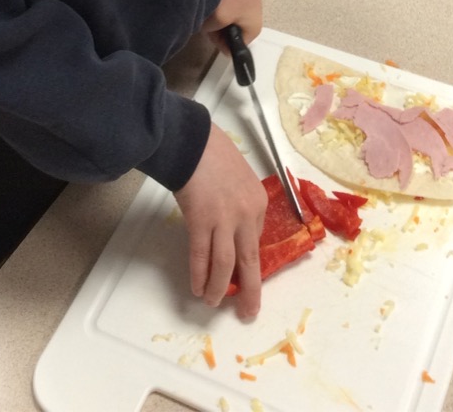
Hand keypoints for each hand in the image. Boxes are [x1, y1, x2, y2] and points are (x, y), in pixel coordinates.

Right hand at [174, 122, 266, 316]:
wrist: (193, 141)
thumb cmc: (213, 155)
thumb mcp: (240, 179)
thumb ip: (241, 205)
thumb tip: (232, 234)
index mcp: (259, 203)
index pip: (256, 241)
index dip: (246, 261)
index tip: (240, 274)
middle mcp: (247, 214)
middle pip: (250, 260)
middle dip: (250, 290)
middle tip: (248, 311)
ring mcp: (224, 219)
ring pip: (225, 264)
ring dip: (219, 287)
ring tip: (213, 302)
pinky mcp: (201, 221)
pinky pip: (202, 256)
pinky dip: (200, 275)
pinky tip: (198, 288)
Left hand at [202, 0, 262, 48]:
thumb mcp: (219, 18)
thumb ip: (211, 30)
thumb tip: (208, 25)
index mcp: (253, 30)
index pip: (233, 48)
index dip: (218, 42)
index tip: (209, 31)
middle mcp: (250, 19)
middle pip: (227, 33)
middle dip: (214, 26)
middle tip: (206, 15)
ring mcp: (244, 4)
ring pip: (223, 17)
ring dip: (213, 13)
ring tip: (207, 2)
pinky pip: (223, 4)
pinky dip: (215, 1)